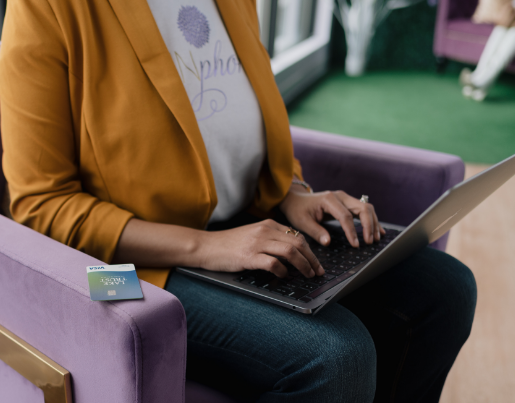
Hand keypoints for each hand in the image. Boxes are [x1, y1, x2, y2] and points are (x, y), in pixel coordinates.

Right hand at [198, 219, 324, 277]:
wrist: (206, 246)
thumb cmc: (228, 244)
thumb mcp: (252, 235)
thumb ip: (271, 240)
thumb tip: (292, 255)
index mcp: (268, 225)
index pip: (297, 236)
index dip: (310, 251)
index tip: (316, 263)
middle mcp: (265, 231)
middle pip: (298, 243)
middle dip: (312, 259)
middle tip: (317, 272)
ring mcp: (257, 243)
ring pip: (290, 251)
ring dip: (303, 265)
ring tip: (307, 275)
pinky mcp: (249, 256)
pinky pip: (273, 263)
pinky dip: (282, 271)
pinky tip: (284, 276)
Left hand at [279, 189, 384, 247]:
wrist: (296, 200)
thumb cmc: (298, 210)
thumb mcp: (302, 222)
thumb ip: (316, 232)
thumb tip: (328, 242)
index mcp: (328, 200)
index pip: (346, 216)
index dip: (352, 231)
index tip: (356, 245)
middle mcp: (340, 196)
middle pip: (362, 208)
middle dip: (369, 225)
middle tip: (370, 242)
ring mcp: (345, 198)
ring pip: (366, 208)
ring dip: (373, 223)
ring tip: (376, 239)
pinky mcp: (347, 203)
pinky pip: (364, 210)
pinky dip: (371, 220)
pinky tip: (378, 230)